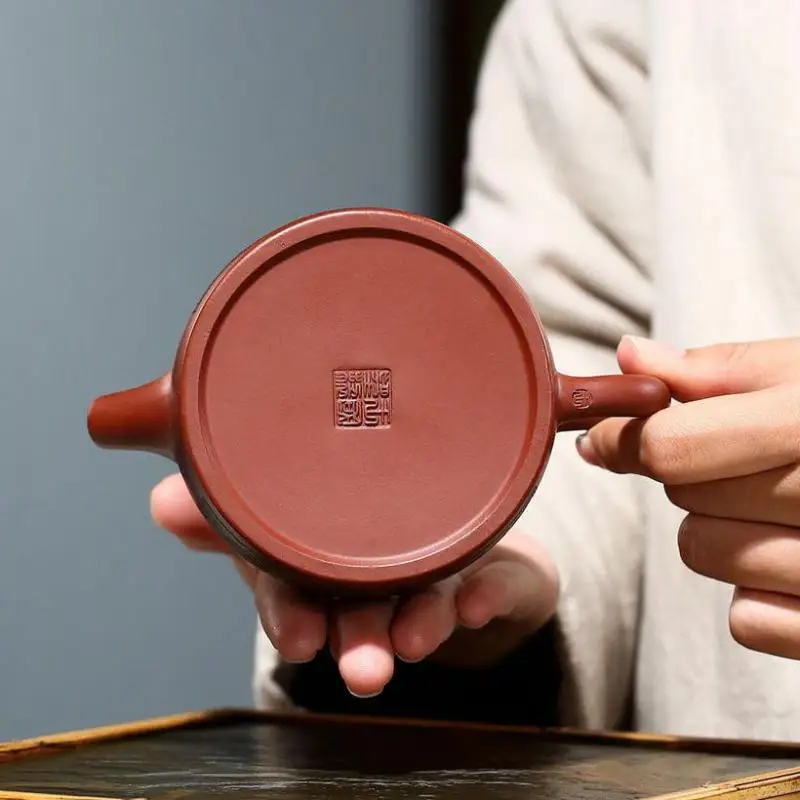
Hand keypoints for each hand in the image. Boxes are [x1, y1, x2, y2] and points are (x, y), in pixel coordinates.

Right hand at [150, 474, 558, 697]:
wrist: (459, 551)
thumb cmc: (363, 532)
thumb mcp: (291, 512)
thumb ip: (232, 510)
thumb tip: (162, 502)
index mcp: (327, 564)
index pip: (297, 593)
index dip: (291, 616)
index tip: (295, 637)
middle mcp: (381, 579)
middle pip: (362, 612)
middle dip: (357, 642)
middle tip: (362, 667)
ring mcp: (439, 576)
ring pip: (426, 604)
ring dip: (419, 624)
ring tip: (416, 635)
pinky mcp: (495, 572)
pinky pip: (500, 583)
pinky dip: (489, 594)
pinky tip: (482, 598)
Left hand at [578, 335, 799, 659]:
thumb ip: (724, 370)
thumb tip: (633, 357)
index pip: (674, 446)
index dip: (626, 438)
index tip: (607, 436)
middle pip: (684, 498)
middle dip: (694, 474)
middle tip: (745, 461)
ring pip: (704, 554)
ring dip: (723, 530)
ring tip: (783, 508)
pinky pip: (747, 621)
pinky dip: (759, 594)